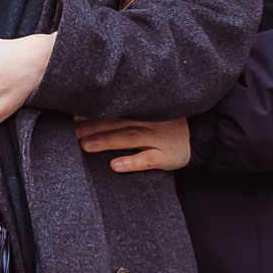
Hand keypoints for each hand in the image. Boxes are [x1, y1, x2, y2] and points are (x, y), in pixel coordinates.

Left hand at [75, 113, 192, 173]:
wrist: (200, 135)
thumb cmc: (167, 123)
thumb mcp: (151, 111)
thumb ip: (127, 110)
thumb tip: (88, 110)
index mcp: (145, 107)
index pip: (115, 106)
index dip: (93, 110)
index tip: (72, 114)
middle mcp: (151, 120)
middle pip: (118, 121)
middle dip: (92, 126)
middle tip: (71, 131)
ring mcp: (159, 138)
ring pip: (129, 137)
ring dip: (106, 141)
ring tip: (85, 145)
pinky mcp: (167, 156)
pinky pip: (148, 160)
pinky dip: (131, 162)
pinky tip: (115, 165)